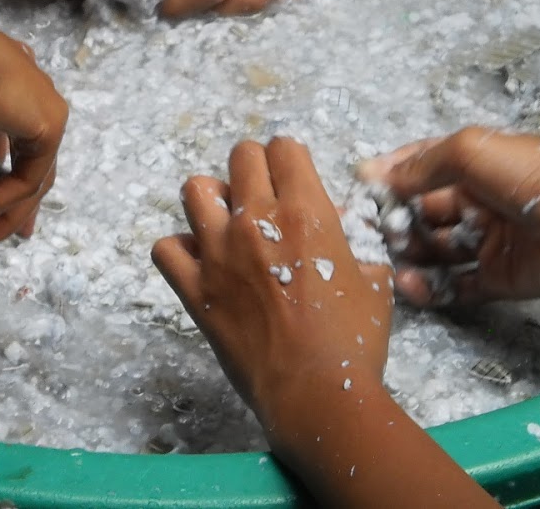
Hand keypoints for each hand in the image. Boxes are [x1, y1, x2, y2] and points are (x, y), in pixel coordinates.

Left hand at [152, 138, 392, 427]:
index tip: (291, 178)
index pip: (284, 148)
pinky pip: (165, 248)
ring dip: (212, 200)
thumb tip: (341, 237)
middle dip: (253, 169)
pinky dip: (179, 250)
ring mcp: (218, 252)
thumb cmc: (353, 340)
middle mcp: (256, 220)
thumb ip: (355, 248)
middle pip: (241, 156)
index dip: (289, 160)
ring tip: (226, 224)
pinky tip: (199, 263)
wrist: (315, 391)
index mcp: (306, 212)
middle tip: (262, 197)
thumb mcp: (374, 282)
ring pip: (195, 190)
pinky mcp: (193, 288)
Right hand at [360, 127, 539, 307]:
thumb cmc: (532, 178)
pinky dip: (430, 289)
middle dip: (394, 220)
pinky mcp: (494, 280)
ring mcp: (484, 242)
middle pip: (421, 212)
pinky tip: (409, 285)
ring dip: (408, 255)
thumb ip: (423, 163)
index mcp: (473, 166)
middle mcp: (476, 202)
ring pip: (433, 251)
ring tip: (389, 260)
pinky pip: (454, 286)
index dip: (391, 176)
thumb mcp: (472, 150)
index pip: (421, 168)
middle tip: (368, 233)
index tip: (361, 187)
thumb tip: (375, 175)